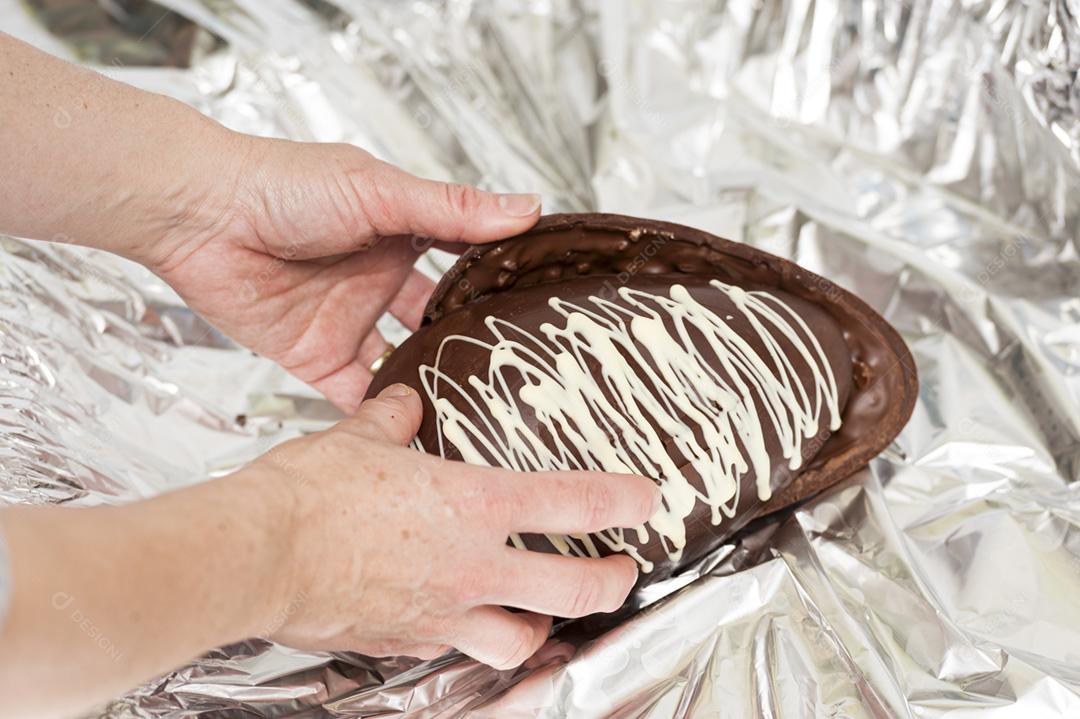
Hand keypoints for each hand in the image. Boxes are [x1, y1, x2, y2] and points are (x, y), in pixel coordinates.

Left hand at [152, 137, 540, 410]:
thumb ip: (452, 210)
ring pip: (403, 359)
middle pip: (435, 317)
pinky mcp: (315, 354)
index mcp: (399, 231)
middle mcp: (378, 277)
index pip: (461, 258)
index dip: (496, 280)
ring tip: (478, 409)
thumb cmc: (283, 186)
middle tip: (517, 370)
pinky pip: (357, 392)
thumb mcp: (381, 192)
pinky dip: (382, 414)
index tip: (541, 305)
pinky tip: (417, 432)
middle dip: (469, 340)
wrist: (200, 215)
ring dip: (432, 381)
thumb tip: (527, 209)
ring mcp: (349, 319)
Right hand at [243, 383, 659, 667]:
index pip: (575, 504)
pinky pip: (453, 651)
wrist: (257, 555)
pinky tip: (456, 620)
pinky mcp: (405, 642)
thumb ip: (393, 420)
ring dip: (542, 627)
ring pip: (521, 641)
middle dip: (612, 583)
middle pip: (575, 591)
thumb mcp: (360, 437)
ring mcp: (441, 613)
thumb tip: (403, 403)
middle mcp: (471, 566)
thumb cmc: (308, 494)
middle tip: (622, 571)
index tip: (646, 499)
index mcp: (474, 505)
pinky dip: (467, 638)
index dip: (623, 501)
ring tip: (541, 611)